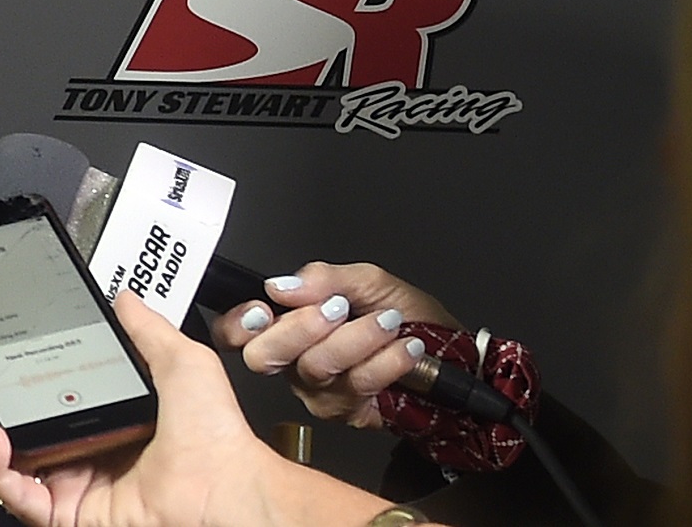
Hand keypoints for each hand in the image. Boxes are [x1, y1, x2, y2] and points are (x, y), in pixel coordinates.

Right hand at [0, 291, 391, 526]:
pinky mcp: (64, 516)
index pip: (26, 391)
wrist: (230, 490)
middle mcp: (71, 449)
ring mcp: (65, 484)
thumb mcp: (181, 363)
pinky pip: (15, 496)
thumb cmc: (215, 435)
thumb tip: (121, 295)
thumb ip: (145, 330)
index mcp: (91, 413)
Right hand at [208, 262, 460, 427]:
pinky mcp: (348, 412)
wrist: (454, 353)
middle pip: (263, 356)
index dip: (238, 324)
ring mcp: (319, 390)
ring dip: (357, 339)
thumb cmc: (409, 317)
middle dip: (299, 328)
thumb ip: (322, 278)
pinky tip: (404, 349)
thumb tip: (281, 285)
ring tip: (389, 323)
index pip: (237, 331)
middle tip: (336, 309)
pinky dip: (385, 361)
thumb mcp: (369, 281)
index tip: (263, 310)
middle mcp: (296, 361)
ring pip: (315, 368)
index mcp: (291, 323)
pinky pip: (355, 386)